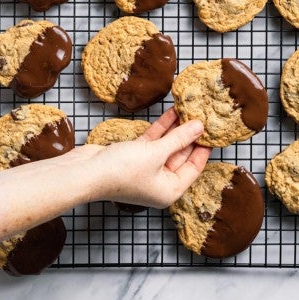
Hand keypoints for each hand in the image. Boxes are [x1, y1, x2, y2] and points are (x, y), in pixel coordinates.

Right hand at [78, 108, 210, 207]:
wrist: (85, 172)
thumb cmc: (122, 171)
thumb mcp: (156, 153)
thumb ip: (179, 138)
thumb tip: (200, 126)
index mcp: (170, 190)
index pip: (194, 167)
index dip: (203, 148)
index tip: (213, 131)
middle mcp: (160, 182)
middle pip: (181, 155)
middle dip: (190, 135)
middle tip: (202, 116)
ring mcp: (146, 169)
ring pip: (167, 146)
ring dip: (176, 129)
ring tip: (189, 109)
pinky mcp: (134, 157)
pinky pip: (153, 142)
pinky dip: (162, 128)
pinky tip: (171, 112)